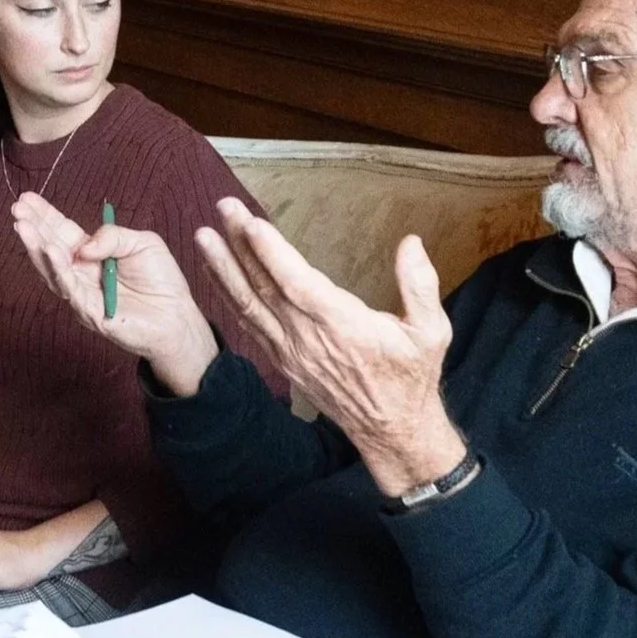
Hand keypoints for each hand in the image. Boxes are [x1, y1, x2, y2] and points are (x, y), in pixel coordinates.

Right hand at [11, 193, 218, 394]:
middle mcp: (82, 273)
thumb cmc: (162, 280)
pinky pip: (70, 288)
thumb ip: (113, 236)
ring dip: (37, 247)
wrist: (178, 315)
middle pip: (51, 248)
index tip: (26, 199)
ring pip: (53, 270)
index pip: (63, 232)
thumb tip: (83, 245)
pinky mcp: (88, 312)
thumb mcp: (142, 242)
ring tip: (24, 227)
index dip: (45, 217)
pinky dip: (59, 268)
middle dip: (33, 229)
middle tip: (17, 210)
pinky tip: (49, 250)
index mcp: (93, 254)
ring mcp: (82, 293)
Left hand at [196, 198, 466, 495]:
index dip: (273, 255)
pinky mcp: (283, 359)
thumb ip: (421, 285)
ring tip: (203, 236)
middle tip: (224, 208)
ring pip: (249, 306)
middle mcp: (309, 339)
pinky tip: (216, 274)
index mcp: (343, 326)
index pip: (299, 286)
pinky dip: (229, 296)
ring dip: (224, 269)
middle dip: (241, 245)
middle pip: (266, 287)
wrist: (391, 429)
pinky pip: (250, 324)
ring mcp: (291, 351)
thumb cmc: (412, 377)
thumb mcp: (433, 332)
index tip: (252, 224)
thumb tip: (411, 242)